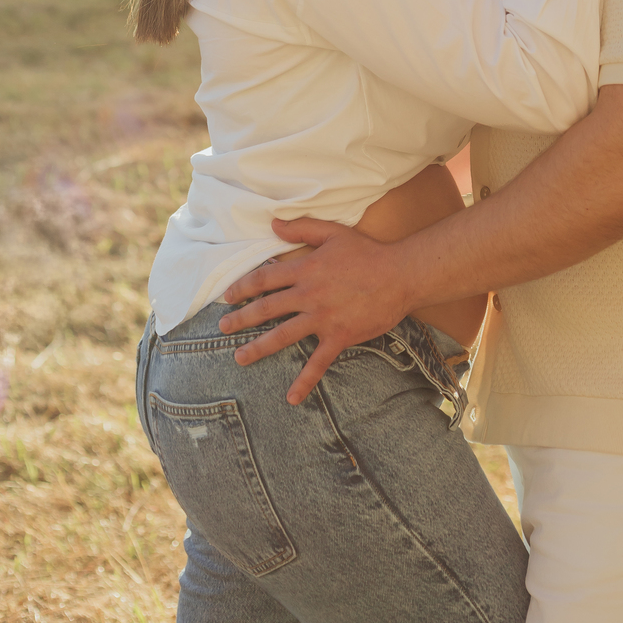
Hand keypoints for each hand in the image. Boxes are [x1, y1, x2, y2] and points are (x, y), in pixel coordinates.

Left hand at [219, 219, 412, 402]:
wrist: (400, 275)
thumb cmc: (367, 252)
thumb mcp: (333, 232)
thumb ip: (302, 228)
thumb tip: (272, 224)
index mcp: (306, 268)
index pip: (265, 278)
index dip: (243, 287)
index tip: (227, 296)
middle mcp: (309, 295)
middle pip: (267, 308)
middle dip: (241, 319)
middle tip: (222, 327)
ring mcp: (323, 318)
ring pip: (283, 335)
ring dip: (259, 348)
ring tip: (240, 357)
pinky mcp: (339, 337)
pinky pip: (318, 362)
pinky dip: (304, 381)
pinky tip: (291, 397)